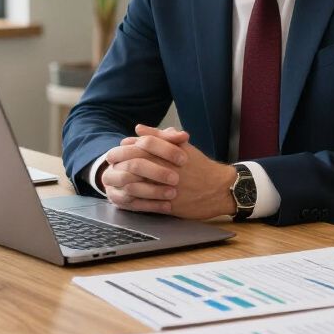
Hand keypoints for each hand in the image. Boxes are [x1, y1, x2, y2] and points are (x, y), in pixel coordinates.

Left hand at [103, 124, 237, 220]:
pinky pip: (144, 204)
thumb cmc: (201, 166)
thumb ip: (160, 136)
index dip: (127, 147)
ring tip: (116, 181)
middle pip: (136, 163)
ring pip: (137, 185)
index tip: (119, 149)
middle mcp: (169, 169)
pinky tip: (125, 197)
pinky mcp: (169, 205)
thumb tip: (138, 128)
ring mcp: (168, 188)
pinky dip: (131, 200)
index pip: (143, 145)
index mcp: (172, 153)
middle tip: (112, 165)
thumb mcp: (183, 147)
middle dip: (120, 164)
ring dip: (123, 183)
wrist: (220, 188)